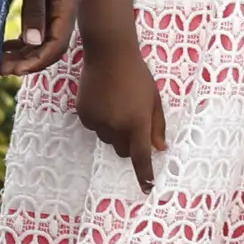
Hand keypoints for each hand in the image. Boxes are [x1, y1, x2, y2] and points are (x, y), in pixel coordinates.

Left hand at [1, 0, 73, 80]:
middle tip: (2, 70)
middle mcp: (66, 9)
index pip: (57, 45)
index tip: (13, 69)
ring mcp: (57, 7)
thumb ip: (34, 9)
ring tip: (1, 62)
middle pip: (51, 47)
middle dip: (28, 61)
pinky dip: (23, 41)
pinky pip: (38, 30)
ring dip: (24, 53)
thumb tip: (31, 42)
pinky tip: (6, 46)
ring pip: (44, 40)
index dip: (36, 61)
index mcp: (68, 5)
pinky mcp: (46, 3)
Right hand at [77, 34, 162, 189]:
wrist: (109, 54)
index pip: (141, 157)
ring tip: (116, 104)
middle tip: (131, 120)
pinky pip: (94, 127)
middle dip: (128, 142)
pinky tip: (103, 100)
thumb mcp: (154, 100)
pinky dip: (100, 120)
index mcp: (137, 123)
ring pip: (107, 139)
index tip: (146, 189)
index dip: (144, 175)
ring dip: (113, 130)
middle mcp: (116, 126)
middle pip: (122, 150)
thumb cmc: (137, 75)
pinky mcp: (84, 115)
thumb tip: (160, 148)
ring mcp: (98, 121)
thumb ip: (157, 126)